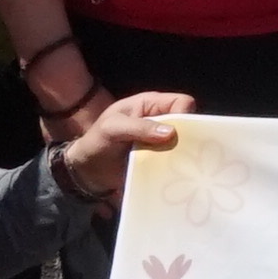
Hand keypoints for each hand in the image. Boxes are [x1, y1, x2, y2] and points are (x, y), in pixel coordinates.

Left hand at [47, 88, 188, 206]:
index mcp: (151, 104)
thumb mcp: (112, 128)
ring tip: (181, 168)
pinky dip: (177, 168)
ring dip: (184, 156)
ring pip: (186, 145)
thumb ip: (139, 127)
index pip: (182, 102)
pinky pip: (177, 162)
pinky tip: (175, 176)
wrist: (88, 170)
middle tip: (184, 154)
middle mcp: (161, 121)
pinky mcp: (161, 160)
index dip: (185, 115)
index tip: (178, 135)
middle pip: (189, 124)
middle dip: (189, 138)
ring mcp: (162, 142)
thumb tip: (171, 133)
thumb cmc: (97, 140)